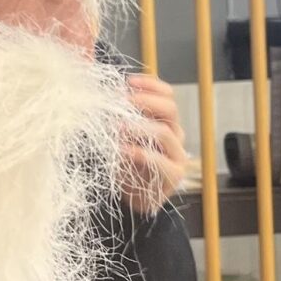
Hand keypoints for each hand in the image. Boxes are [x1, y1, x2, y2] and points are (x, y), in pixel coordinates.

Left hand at [120, 74, 188, 214]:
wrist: (134, 198)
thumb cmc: (127, 163)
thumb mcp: (121, 136)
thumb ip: (119, 117)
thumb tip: (103, 96)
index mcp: (164, 120)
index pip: (167, 95)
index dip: (150, 85)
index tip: (128, 82)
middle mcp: (175, 134)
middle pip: (170, 109)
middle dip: (146, 102)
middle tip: (123, 102)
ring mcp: (177, 154)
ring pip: (166, 133)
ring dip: (140, 127)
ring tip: (118, 127)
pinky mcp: (174, 174)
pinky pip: (160, 160)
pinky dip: (140, 153)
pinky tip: (123, 151)